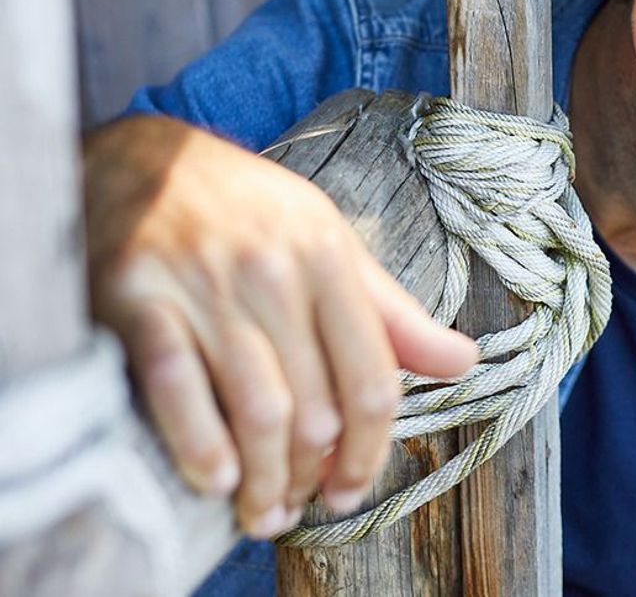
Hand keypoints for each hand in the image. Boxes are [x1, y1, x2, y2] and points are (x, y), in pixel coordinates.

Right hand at [83, 115, 478, 537]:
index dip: (369, 449)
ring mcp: (205, 284)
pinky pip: (177, 387)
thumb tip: (464, 362)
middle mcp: (274, 270)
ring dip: (265, 478)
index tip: (353, 488)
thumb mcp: (330, 245)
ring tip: (262, 512)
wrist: (142, 158)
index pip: (371, 377)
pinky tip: (216, 480)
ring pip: (258, 407)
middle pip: (317, 405)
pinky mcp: (136, 294)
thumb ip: (390, 313)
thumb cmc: (249, 212)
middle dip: (312, 474)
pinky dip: (200, 445)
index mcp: (329, 257)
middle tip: (299, 507)